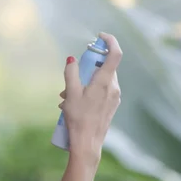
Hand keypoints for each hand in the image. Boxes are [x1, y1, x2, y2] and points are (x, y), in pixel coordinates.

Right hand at [59, 32, 122, 166]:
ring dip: (84, 83)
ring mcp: (114, 98)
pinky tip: (73, 104)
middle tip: (70, 79)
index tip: (99, 36)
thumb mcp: (70, 93)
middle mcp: (114, 88)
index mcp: (105, 82)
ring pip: (100, 80)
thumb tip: (71, 59)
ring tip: (66, 98)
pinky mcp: (111, 106)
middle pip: (103, 67)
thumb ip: (71, 73)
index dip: (109, 41)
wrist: (88, 143)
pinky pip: (101, 91)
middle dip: (86, 68)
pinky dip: (88, 91)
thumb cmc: (78, 118)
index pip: (115, 54)